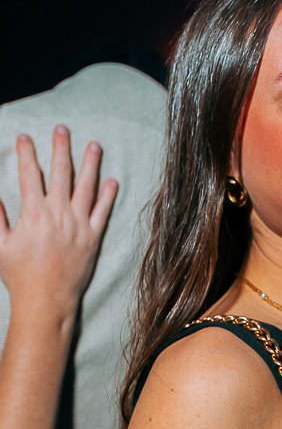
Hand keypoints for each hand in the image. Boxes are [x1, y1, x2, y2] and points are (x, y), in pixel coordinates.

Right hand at [0, 127, 117, 315]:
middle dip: (61, 148)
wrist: (47, 299)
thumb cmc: (20, 274)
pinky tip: (112, 180)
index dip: (27, 154)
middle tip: (63, 129)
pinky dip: (108, 195)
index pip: (30, 175)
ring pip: (86, 187)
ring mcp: (79, 225)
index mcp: (34, 213)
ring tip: (94, 145)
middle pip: (61, 173)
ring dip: (90, 164)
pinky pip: (103, 211)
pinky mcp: (94, 237)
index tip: (26, 137)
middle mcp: (59, 214)